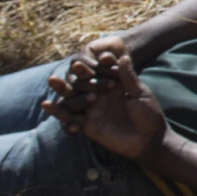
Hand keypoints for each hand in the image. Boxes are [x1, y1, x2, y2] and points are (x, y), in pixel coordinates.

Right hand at [42, 49, 166, 158]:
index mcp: (111, 85)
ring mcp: (92, 110)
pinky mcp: (87, 125)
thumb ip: (128, 78)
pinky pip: (71, 118)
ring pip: (73, 99)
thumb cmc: (149, 113)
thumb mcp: (140, 94)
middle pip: (83, 84)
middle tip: (73, 65)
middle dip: (78, 74)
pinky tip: (48, 105)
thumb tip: (123, 57)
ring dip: (62, 90)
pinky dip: (60, 113)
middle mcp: (99, 96)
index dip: (97, 65)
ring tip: (53, 80)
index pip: (101, 72)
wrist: (149, 139)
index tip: (98, 56)